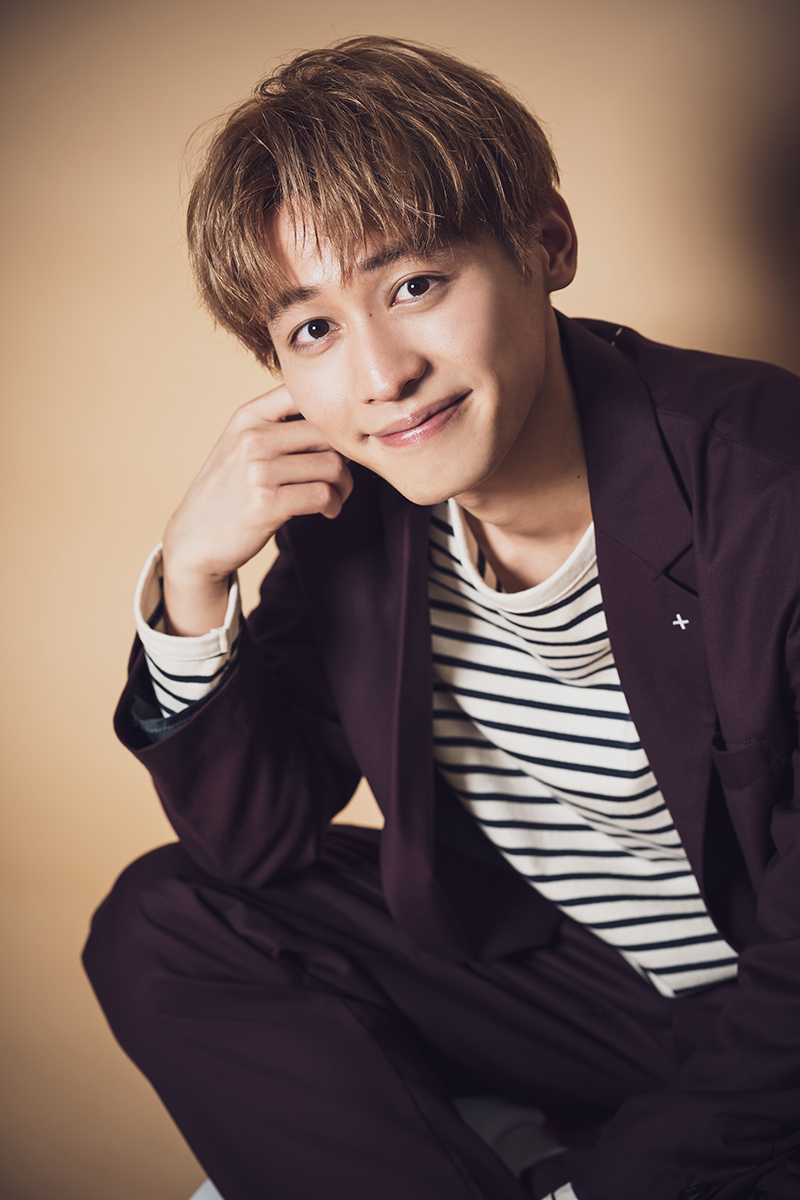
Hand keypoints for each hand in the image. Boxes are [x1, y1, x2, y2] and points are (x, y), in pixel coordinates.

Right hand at [161, 385, 352, 634]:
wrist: (195, 540)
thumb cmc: (229, 492)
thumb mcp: (241, 446)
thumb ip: (278, 427)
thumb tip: (337, 422)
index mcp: (248, 416)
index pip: (304, 395)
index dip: (331, 415)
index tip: (337, 439)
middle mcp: (252, 438)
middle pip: (327, 433)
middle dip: (345, 457)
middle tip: (342, 477)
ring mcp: (258, 471)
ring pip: (332, 466)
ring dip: (344, 485)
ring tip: (335, 496)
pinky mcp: (267, 504)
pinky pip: (323, 494)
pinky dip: (334, 504)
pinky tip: (327, 510)